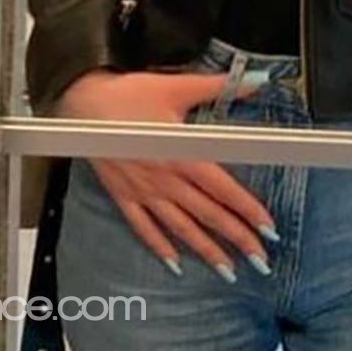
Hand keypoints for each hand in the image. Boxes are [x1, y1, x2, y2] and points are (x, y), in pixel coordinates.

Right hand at [55, 68, 277, 280]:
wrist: (82, 102)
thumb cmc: (130, 93)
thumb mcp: (178, 86)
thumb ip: (218, 86)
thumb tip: (257, 79)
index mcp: (182, 155)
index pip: (223, 189)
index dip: (248, 210)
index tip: (269, 230)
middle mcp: (165, 179)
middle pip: (207, 214)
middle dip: (236, 238)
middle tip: (262, 261)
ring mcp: (143, 192)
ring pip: (181, 227)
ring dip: (206, 250)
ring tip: (228, 271)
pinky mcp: (123, 195)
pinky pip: (144, 227)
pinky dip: (160, 247)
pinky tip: (175, 264)